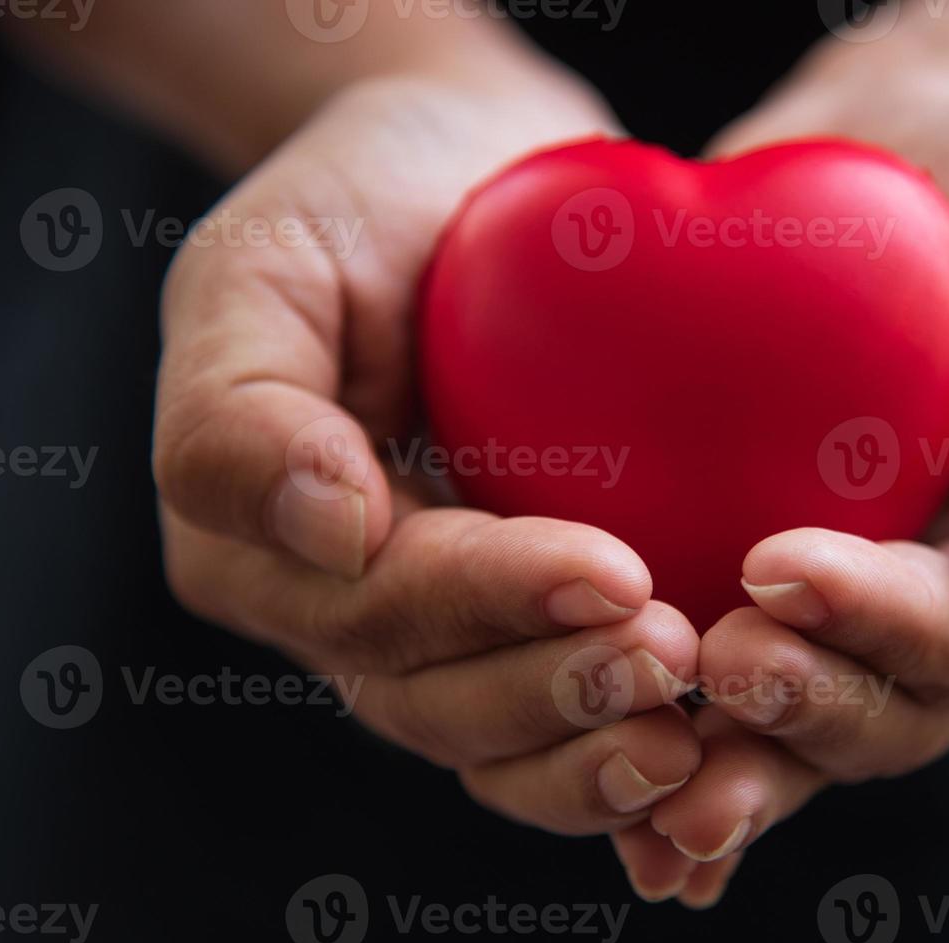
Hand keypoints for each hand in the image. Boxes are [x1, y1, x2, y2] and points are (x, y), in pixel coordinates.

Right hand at [152, 76, 703, 835]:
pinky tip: (707, 751)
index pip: (373, 605)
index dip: (489, 602)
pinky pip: (559, 724)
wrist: (466, 184)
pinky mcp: (519, 625)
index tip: (616, 573)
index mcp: (258, 545)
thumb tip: (331, 532)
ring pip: (497, 738)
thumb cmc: (357, 205)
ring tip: (696, 720)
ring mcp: (434, 629)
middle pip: (436, 699)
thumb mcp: (261, 266)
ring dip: (593, 744)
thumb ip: (240, 407)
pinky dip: (618, 752)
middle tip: (672, 656)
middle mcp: (339, 610)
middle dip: (554, 691)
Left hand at [614, 42, 948, 905]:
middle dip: (801, 708)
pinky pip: (704, 677)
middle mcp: (940, 624)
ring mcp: (840, 611)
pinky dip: (658, 741)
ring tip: (644, 761)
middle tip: (717, 664)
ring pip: (792, 731)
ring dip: (727, 761)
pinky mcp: (740, 576)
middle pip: (881, 715)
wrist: (913, 158)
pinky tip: (613, 811)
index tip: (786, 569)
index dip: (885, 626)